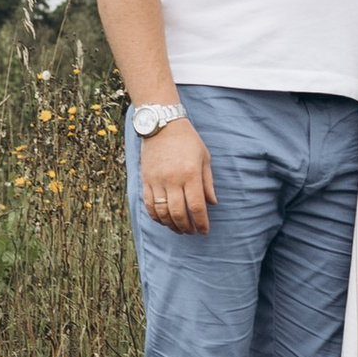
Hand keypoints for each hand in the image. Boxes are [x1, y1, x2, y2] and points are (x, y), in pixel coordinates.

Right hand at [139, 115, 215, 235]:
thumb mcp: (204, 158)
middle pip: (178, 213)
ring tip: (179, 229)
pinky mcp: (145, 180)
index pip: (196, 206)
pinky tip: (163, 220)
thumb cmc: (187, 140)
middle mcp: (173, 180)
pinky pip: (149, 204)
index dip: (201, 222)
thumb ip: (208, 182)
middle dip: (186, 227)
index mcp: (190, 174)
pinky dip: (156, 216)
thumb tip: (212, 203)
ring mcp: (157, 181)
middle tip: (192, 232)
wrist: (162, 125)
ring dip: (171, 225)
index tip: (204, 230)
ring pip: (162, 212)